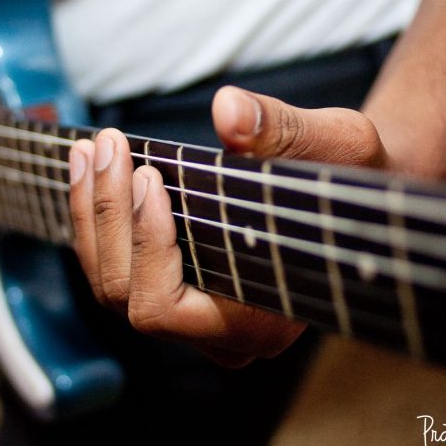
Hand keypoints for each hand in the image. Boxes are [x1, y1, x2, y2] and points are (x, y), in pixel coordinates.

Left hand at [68, 85, 391, 366]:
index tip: (151, 178)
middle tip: (109, 143)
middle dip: (109, 214)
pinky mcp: (172, 289)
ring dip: (92, 211)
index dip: (146, 248)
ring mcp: (189, 318)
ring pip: (109, 283)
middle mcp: (215, 335)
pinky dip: (96, 215)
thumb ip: (287, 133)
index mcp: (259, 323)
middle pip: (125, 295)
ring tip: (91, 147)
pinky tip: (90, 164)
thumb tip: (227, 110)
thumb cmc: (355, 180)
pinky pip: (114, 266)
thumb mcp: (340, 147)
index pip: (166, 309)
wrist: (350, 197)